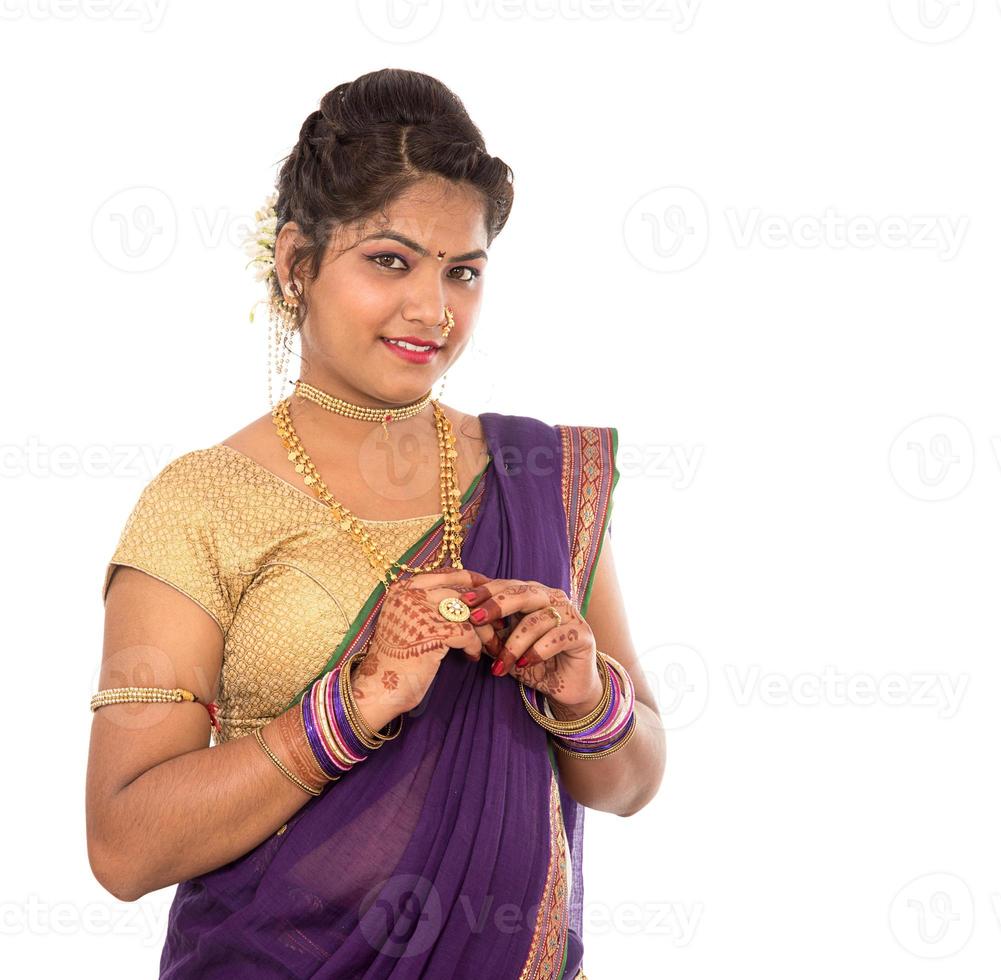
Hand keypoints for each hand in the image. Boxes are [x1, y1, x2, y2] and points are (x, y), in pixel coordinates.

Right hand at [354, 568, 496, 716]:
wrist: (379, 689)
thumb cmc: (397, 660)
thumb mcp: (408, 623)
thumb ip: (428, 605)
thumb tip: (466, 598)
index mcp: (403, 589)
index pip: (446, 574)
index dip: (471, 581)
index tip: (489, 592)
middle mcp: (410, 594)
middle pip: (461, 591)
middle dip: (485, 607)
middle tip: (499, 622)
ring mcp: (420, 611)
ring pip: (467, 612)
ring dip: (483, 630)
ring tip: (489, 645)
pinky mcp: (431, 632)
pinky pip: (467, 633)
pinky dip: (474, 646)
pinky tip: (471, 657)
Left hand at [462, 579, 602, 714]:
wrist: (567, 686)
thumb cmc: (534, 661)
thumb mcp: (506, 647)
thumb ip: (490, 634)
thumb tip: (465, 624)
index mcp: (533, 594)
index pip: (507, 586)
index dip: (485, 591)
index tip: (463, 601)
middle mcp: (552, 598)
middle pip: (523, 593)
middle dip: (497, 605)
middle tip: (476, 618)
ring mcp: (570, 614)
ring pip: (536, 620)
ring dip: (514, 644)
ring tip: (501, 663)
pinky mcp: (582, 634)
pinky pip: (556, 637)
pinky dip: (537, 651)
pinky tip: (525, 663)